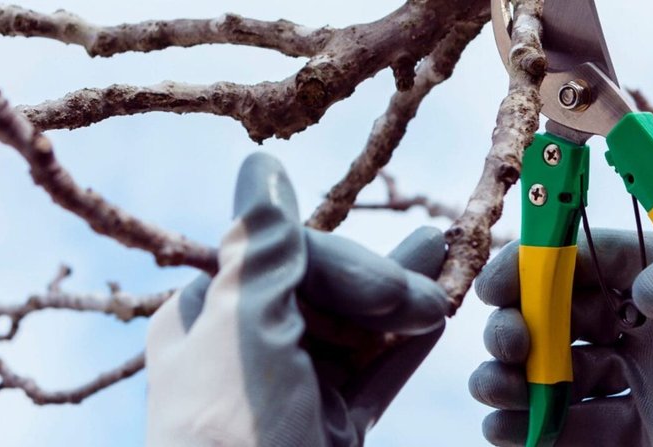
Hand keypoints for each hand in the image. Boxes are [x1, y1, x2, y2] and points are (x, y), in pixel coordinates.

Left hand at [145, 153, 448, 446]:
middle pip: (322, 290)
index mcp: (202, 321)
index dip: (342, 262)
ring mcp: (288, 396)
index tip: (390, 286)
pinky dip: (403, 352)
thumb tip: (260, 167)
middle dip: (380, 281)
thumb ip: (261, 247)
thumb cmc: (231, 435)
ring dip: (401, 301)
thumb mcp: (243, 329)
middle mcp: (242, 353)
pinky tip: (440, 321)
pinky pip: (370, 380)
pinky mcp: (325, 434)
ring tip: (450, 260)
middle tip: (433, 290)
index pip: (280, 257)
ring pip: (353, 332)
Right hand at [470, 217, 652, 445]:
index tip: (502, 285)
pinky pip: (576, 432)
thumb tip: (646, 293)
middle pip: (550, 318)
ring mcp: (637, 381)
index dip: (531, 266)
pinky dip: (535, 433)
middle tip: (509, 347)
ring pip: (551, 377)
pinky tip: (516, 431)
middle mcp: (638, 324)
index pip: (576, 258)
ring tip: (500, 394)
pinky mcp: (644, 433)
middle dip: (514, 328)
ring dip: (513, 383)